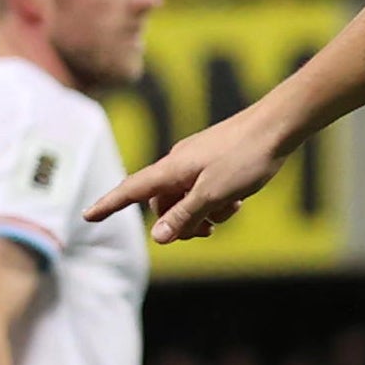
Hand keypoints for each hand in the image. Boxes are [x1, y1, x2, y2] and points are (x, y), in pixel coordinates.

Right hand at [92, 105, 289, 245]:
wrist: (278, 126)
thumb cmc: (246, 157)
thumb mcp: (214, 194)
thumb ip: (185, 216)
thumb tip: (157, 238)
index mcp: (172, 169)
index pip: (131, 190)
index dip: (109, 205)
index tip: (87, 216)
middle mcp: (178, 164)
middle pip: (164, 204)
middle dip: (181, 223)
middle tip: (208, 231)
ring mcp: (196, 162)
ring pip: (187, 200)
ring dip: (204, 214)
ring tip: (230, 210)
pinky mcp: (214, 162)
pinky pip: (205, 191)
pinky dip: (217, 202)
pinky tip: (238, 200)